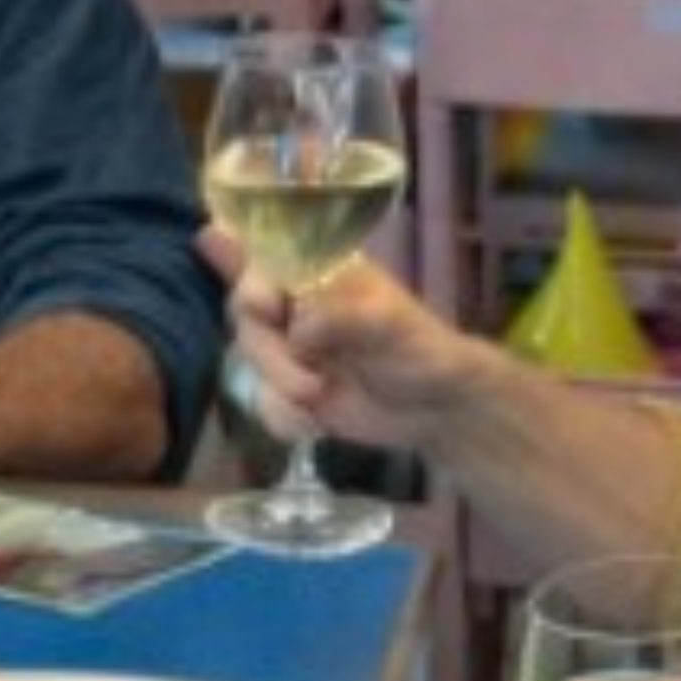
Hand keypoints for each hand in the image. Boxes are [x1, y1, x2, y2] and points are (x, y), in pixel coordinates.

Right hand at [203, 235, 472, 459]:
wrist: (437, 410)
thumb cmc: (420, 349)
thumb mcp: (388, 322)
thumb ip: (338, 315)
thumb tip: (293, 330)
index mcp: (319, 273)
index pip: (263, 255)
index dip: (245, 271)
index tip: (265, 305)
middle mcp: (295, 305)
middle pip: (244, 312)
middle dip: (267, 349)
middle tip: (304, 373)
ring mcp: (288, 349)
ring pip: (248, 360)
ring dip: (279, 385)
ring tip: (318, 395)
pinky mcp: (288, 392)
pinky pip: (261, 402)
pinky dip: (284, 417)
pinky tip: (315, 424)